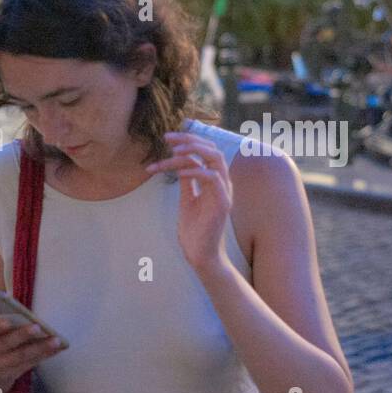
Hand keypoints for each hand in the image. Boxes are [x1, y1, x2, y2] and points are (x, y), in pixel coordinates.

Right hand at [0, 318, 65, 392]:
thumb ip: (2, 323)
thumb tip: (28, 313)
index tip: (8, 321)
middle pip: (5, 343)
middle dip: (22, 335)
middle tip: (38, 327)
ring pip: (20, 356)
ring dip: (39, 347)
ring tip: (56, 340)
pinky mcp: (9, 375)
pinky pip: (28, 364)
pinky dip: (43, 355)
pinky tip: (56, 349)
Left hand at [146, 131, 232, 277]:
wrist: (200, 254)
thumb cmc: (194, 229)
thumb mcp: (188, 199)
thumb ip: (187, 181)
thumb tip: (180, 163)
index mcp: (215, 181)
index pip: (206, 151)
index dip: (188, 140)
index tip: (167, 138)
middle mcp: (223, 183)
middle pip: (212, 149)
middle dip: (189, 140)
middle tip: (166, 138)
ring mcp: (224, 192)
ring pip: (215, 159)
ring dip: (193, 151)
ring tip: (172, 151)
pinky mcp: (222, 204)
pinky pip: (213, 178)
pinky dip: (196, 170)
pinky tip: (179, 170)